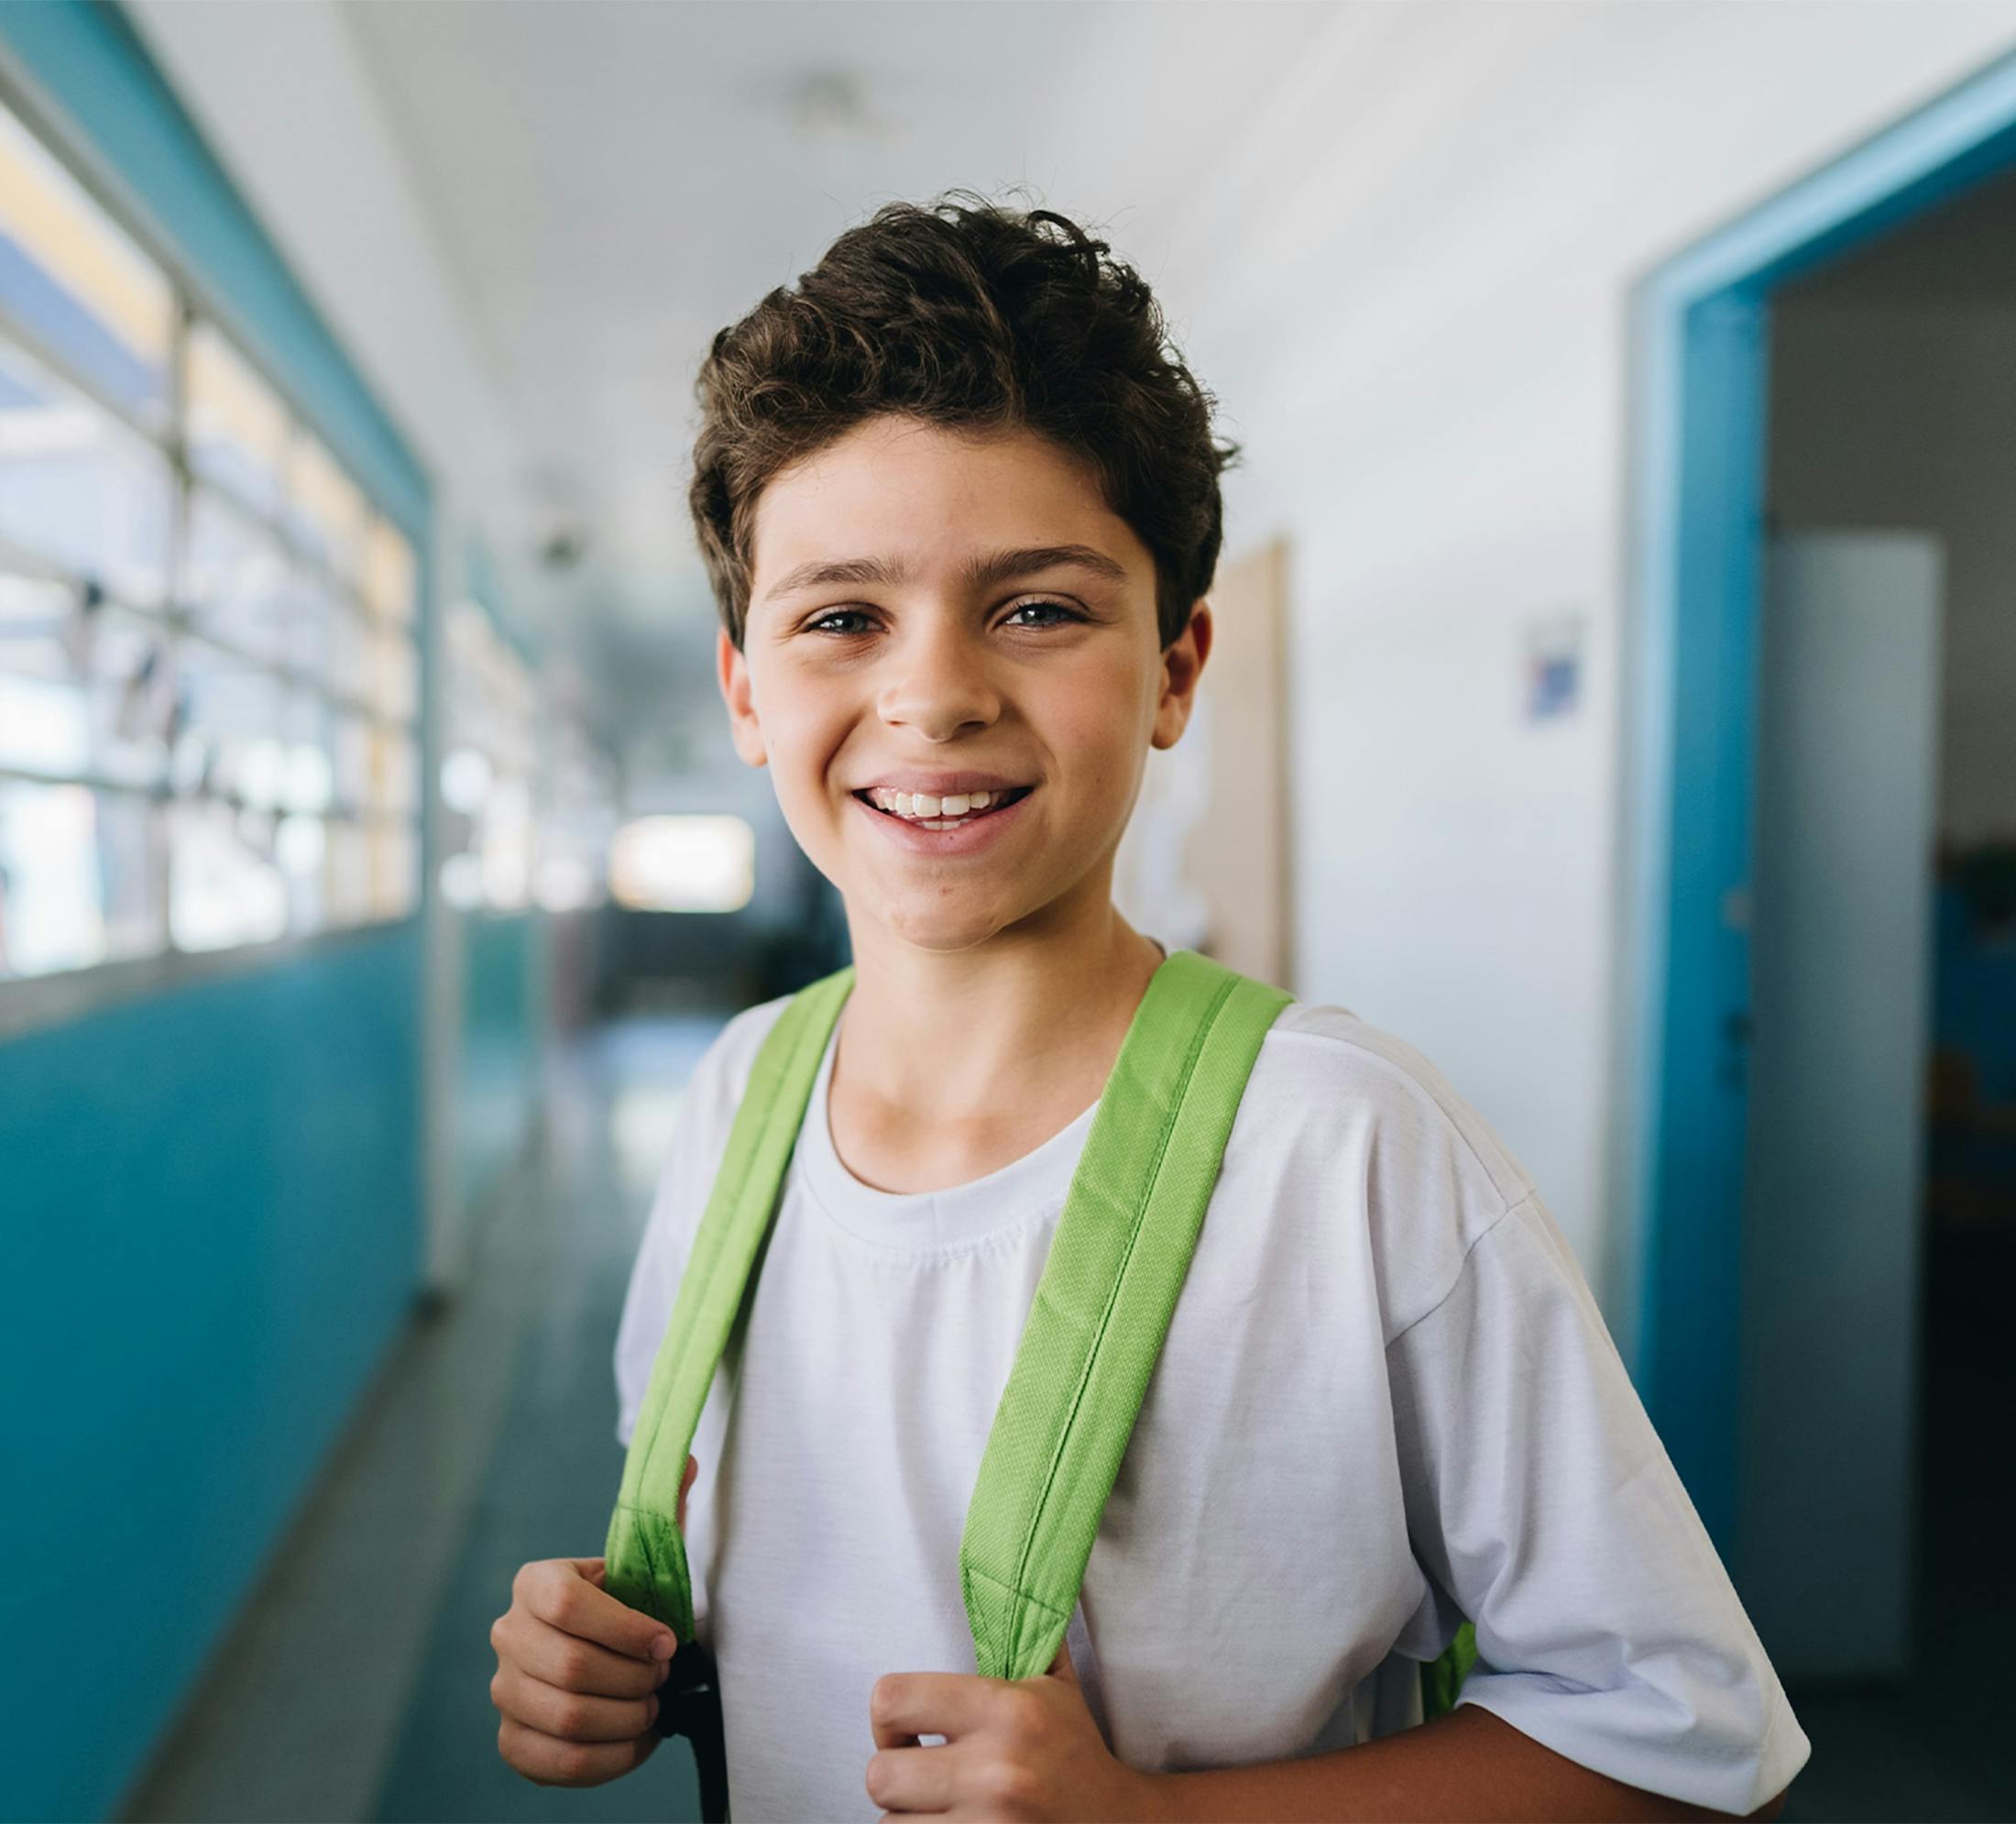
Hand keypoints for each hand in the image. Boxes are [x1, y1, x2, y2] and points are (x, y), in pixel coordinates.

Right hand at [490, 1455, 699, 1786]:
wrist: (599, 1653)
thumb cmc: (627, 1605)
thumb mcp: (643, 1563)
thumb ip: (664, 1515)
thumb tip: (686, 1462)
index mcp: (537, 1582)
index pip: (569, 1606)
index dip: (627, 1629)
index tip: (666, 1642)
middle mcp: (509, 1634)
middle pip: (570, 1668)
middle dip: (633, 1679)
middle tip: (661, 1678)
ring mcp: (503, 1690)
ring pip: (567, 1718)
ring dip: (625, 1718)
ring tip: (649, 1705)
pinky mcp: (512, 1740)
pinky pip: (558, 1763)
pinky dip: (608, 1759)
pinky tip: (633, 1739)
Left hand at [864, 1635, 1160, 1820]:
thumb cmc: (1077, 1752)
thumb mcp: (1056, 1685)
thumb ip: (1023, 1634)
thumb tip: (1003, 1573)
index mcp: (1006, 1711)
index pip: (892, 1699)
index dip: (887, 1717)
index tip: (907, 1730)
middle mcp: (994, 1771)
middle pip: (879, 1775)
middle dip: (894, 1776)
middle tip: (919, 1776)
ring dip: (907, 1817)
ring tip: (939, 1806)